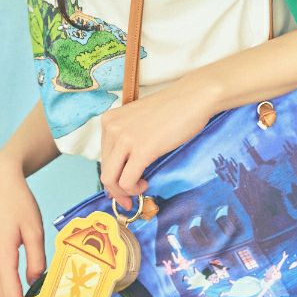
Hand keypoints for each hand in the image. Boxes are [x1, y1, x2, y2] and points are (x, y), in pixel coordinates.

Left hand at [98, 78, 216, 208]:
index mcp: (109, 121)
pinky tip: (145, 183)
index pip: (103, 158)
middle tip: (129, 199)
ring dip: (124, 192)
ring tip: (141, 187)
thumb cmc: (172, 110)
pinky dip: (134, 189)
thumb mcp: (138, 122)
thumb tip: (121, 171)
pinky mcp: (141, 149)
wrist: (193, 98)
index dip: (112, 176)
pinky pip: (127, 181)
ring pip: (111, 179)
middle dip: (116, 190)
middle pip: (104, 171)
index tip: (122, 187)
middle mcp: (112, 128)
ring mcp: (125, 138)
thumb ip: (127, 140)